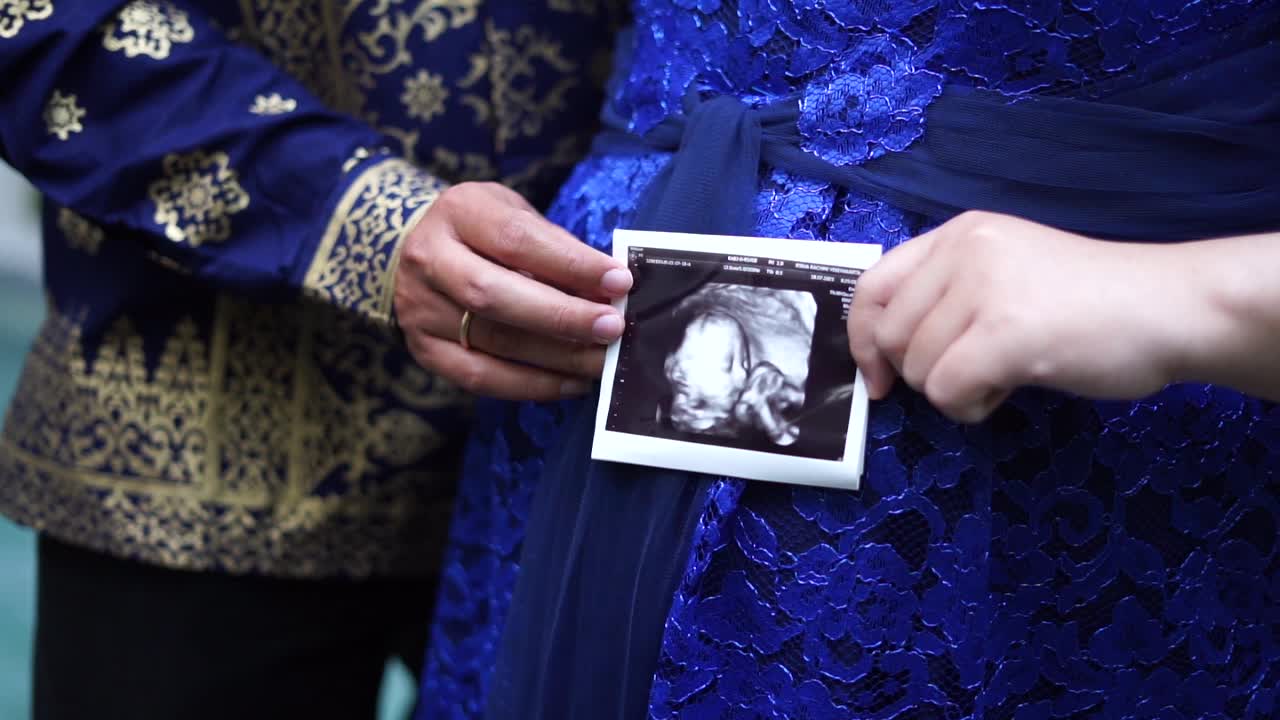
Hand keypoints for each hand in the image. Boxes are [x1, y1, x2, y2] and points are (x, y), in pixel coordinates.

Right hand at [394, 182, 632, 401]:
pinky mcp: (425, 350)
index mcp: (459, 212)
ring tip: (602, 361)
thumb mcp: (514, 214)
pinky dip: (532, 385)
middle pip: (495, 295)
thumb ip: (556, 247)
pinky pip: (480, 378)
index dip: (571, 264)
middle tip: (612, 328)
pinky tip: (571, 383)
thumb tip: (609, 289)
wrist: (413, 248)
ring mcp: (421, 309)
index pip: (516, 240)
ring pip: (492, 341)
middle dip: (563, 316)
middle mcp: (430, 260)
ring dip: (557, 357)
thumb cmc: (482, 230)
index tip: (619, 282)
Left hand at [848, 211, 1196, 422]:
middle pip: (889, 336)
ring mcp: (984, 289)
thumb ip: (948, 294)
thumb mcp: (1006, 274)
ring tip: (1007, 371)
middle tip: (977, 368)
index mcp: (960, 234)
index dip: (863, 338)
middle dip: (922, 371)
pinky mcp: (1005, 333)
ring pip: (917, 369)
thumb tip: (884, 349)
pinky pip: (946, 392)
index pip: (871, 285)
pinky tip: (1012, 387)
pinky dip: (972, 406)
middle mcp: (964, 251)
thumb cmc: (1091, 302)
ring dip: (954, 389)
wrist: (1168, 308)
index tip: (878, 375)